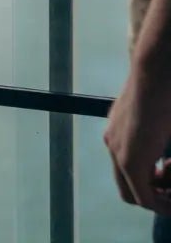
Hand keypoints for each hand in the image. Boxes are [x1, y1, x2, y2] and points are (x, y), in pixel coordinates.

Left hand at [104, 62, 170, 209]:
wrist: (155, 74)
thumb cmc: (164, 92)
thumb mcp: (159, 123)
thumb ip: (156, 141)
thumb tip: (162, 161)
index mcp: (119, 132)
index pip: (128, 170)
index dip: (154, 182)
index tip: (170, 169)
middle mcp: (113, 143)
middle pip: (128, 188)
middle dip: (156, 195)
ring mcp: (118, 152)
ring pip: (136, 195)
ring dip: (162, 199)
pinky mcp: (130, 160)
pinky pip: (145, 198)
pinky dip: (163, 202)